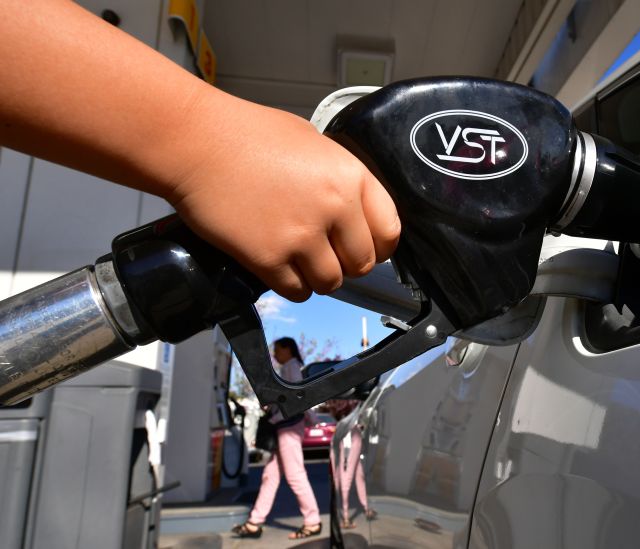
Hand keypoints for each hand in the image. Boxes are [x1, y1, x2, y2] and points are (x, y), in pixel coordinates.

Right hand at [167, 94, 400, 301]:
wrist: (196, 142)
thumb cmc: (248, 134)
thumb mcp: (313, 143)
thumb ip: (340, 179)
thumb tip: (354, 209)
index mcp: (351, 177)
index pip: (389, 233)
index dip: (379, 246)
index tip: (366, 248)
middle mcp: (334, 209)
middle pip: (362, 264)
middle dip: (345, 264)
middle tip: (325, 255)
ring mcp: (301, 236)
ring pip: (330, 283)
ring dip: (317, 277)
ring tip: (299, 260)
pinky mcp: (268, 258)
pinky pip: (296, 291)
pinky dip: (289, 285)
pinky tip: (277, 265)